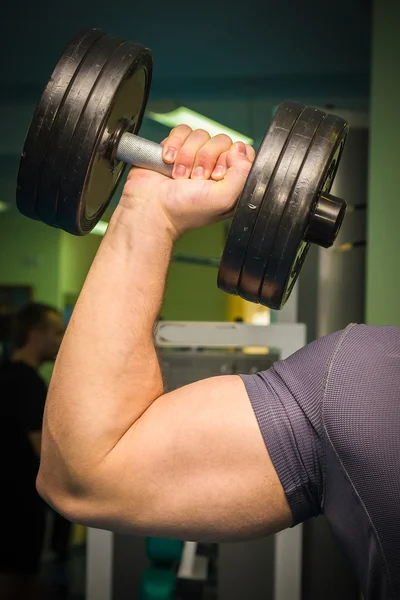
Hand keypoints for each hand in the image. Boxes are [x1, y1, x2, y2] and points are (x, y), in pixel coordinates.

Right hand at [120, 126, 254, 239]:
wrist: (151, 208)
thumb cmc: (184, 211)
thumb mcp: (225, 200)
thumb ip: (243, 175)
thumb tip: (240, 150)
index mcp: (229, 181)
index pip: (243, 153)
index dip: (231, 159)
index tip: (217, 175)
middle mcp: (213, 167)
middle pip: (222, 140)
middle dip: (206, 159)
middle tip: (195, 179)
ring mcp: (194, 156)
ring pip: (201, 135)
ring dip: (187, 156)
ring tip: (179, 176)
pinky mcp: (175, 147)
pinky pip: (182, 130)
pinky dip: (174, 145)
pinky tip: (168, 161)